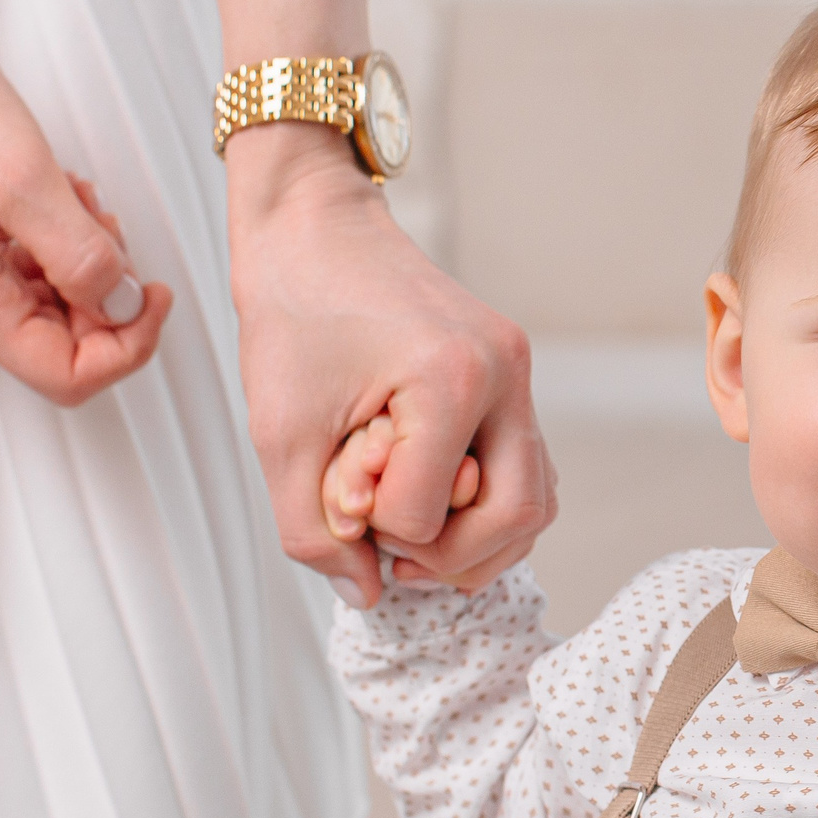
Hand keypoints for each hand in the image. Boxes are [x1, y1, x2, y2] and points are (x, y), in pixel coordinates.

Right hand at [0, 9, 172, 402]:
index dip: (129, 343)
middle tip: (102, 219)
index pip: (67, 375)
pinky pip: (32, 282)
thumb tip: (123, 307)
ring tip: (75, 199)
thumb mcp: (25, 178)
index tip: (157, 293)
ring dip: (86, 262)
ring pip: (54, 312)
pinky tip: (57, 201)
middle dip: (106, 291)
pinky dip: (61, 248)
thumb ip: (81, 256)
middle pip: (64, 346)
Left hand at [228, 125, 553, 605]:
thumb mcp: (279, 430)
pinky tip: (440, 506)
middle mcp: (504, 373)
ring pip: (538, 498)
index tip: (338, 499)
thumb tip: (361, 591)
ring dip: (483, 540)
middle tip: (398, 561)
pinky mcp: (512, 371)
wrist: (313, 226)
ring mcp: (518, 371)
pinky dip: (492, 503)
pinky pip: (527, 464)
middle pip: (518, 516)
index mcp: (450, 378)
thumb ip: (311, 526)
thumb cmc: (293, 309)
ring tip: (420, 544)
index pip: (427, 513)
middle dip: (454, 558)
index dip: (375, 529)